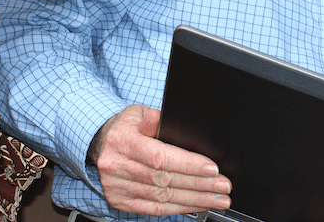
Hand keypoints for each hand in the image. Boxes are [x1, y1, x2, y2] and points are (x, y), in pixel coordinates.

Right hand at [91, 105, 231, 215]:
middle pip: (164, 180)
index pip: (159, 157)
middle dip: (199, 184)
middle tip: (223, 186)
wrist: (100, 145)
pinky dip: (179, 208)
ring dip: (194, 199)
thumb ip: (152, 118)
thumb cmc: (126, 128)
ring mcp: (118, 187)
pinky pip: (154, 209)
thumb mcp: (136, 114)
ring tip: (217, 199)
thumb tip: (159, 118)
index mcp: (122, 142)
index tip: (212, 169)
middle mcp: (117, 166)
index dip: (188, 165)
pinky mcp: (121, 201)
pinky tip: (197, 205)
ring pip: (162, 198)